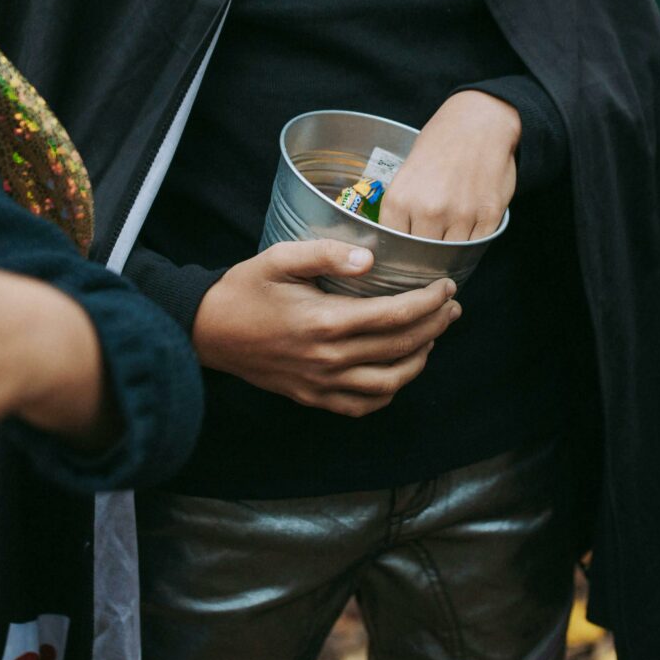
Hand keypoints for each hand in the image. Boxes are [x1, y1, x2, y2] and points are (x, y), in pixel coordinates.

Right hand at [194, 240, 460, 416]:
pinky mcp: (312, 398)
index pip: (395, 316)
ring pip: (390, 383)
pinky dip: (389, 391)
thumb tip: (371, 258)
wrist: (207, 331)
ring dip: (419, 360)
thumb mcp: (280, 257)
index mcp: (324, 321)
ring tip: (432, 337)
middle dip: (435, 326)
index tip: (446, 287)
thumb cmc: (245, 289)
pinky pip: (363, 406)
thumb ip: (327, 253)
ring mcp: (321, 384)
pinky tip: (398, 369)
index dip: (429, 302)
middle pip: (401, 347)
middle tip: (452, 307)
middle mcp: (328, 359)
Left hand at [378, 90, 518, 241]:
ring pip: (451, 255)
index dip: (398, 252)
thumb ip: (402, 208)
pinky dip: (472, 241)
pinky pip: (477, 245)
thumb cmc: (441, 143)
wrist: (480, 121)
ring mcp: (461, 215)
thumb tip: (397, 239)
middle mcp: (428, 211)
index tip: (403, 254)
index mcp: (400, 200)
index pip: (392, 247)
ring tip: (449, 237)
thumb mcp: (406, 172)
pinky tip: (468, 228)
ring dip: (450, 250)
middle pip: (421, 256)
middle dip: (423, 256)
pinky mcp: (489, 216)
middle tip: (427, 250)